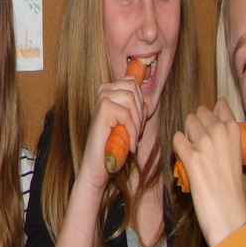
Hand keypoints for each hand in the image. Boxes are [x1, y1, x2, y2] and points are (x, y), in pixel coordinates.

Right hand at [79, 75, 145, 191]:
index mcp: (109, 89)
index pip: (132, 81)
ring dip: (137, 122)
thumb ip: (136, 111)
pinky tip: (130, 145)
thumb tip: (147, 102)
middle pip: (134, 89)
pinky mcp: (103, 109)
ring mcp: (101, 98)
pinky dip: (133, 132)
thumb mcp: (129, 124)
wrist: (99, 165)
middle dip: (140, 113)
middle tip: (134, 133)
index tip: (136, 123)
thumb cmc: (113, 144)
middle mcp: (103, 90)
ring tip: (132, 138)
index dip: (140, 102)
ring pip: (131, 98)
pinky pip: (127, 115)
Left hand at [173, 99, 245, 246]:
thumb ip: (224, 138)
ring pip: (187, 122)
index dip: (211, 113)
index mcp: (234, 133)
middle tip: (199, 144)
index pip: (220, 107)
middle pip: (199, 113)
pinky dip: (178, 148)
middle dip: (196, 125)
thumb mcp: (234, 156)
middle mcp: (220, 132)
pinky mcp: (191, 156)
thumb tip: (208, 123)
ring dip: (187, 135)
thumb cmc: (231, 188)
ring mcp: (205, 143)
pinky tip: (185, 160)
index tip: (208, 121)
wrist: (229, 215)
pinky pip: (177, 138)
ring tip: (193, 152)